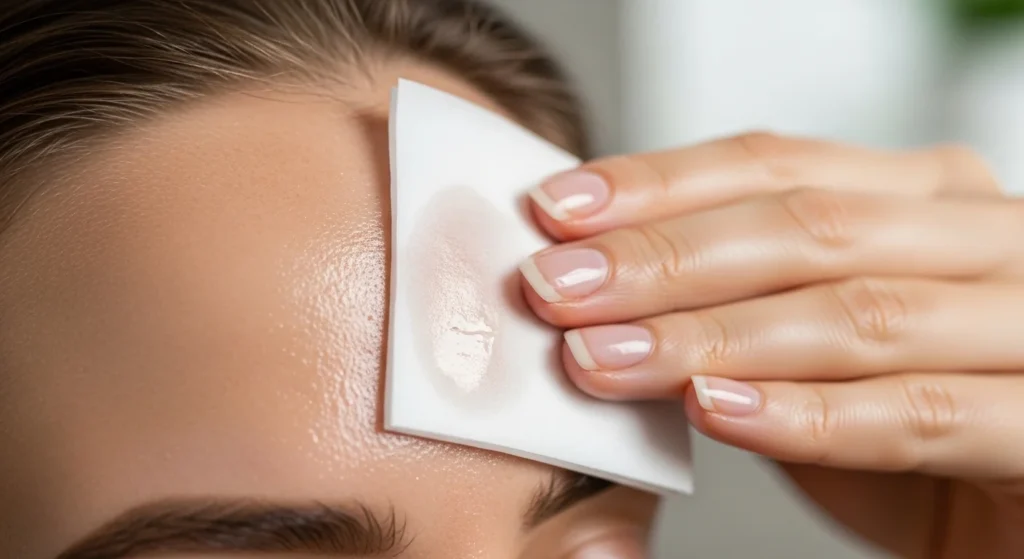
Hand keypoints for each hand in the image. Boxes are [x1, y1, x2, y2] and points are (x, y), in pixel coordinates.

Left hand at [519, 132, 1023, 558]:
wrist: (1011, 517)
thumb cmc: (914, 421)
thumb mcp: (816, 344)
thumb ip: (742, 305)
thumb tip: (605, 284)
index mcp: (926, 198)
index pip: (777, 166)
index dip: (659, 185)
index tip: (557, 210)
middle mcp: (985, 238)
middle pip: (806, 228)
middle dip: (663, 258)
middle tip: (557, 285)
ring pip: (853, 312)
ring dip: (710, 335)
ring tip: (604, 354)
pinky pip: (918, 412)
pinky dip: (806, 414)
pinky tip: (715, 411)